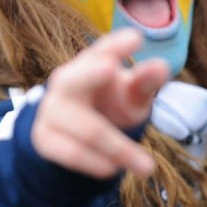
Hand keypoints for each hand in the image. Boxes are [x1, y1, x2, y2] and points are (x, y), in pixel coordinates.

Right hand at [31, 28, 169, 178]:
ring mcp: (52, 110)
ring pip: (88, 129)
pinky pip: (71, 153)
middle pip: (74, 79)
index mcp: (91, 63)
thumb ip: (145, 82)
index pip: (103, 50)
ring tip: (146, 166)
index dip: (117, 45)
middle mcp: (66, 82)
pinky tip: (114, 169)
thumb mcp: (131, 96)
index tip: (137, 37)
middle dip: (90, 73)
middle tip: (110, 67)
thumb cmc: (110, 106)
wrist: (78, 138)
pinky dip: (96, 163)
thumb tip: (162, 66)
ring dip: (119, 149)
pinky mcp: (44, 138)